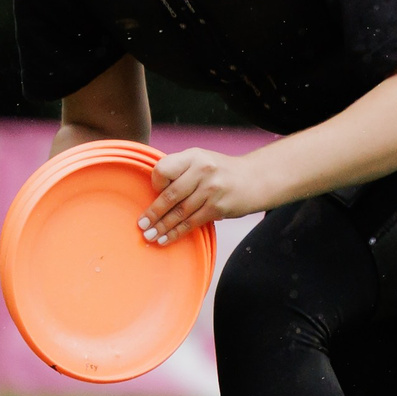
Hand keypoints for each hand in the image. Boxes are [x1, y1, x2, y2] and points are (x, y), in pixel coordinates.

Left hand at [140, 147, 270, 242]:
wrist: (255, 179)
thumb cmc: (220, 172)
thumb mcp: (201, 161)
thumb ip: (180, 170)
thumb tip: (152, 192)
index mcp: (194, 156)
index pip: (164, 170)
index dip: (155, 183)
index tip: (153, 193)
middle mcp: (203, 170)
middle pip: (170, 195)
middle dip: (153, 213)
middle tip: (141, 225)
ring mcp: (212, 189)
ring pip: (180, 212)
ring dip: (162, 227)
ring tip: (150, 236)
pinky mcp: (219, 207)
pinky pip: (192, 222)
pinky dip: (177, 232)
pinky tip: (166, 238)